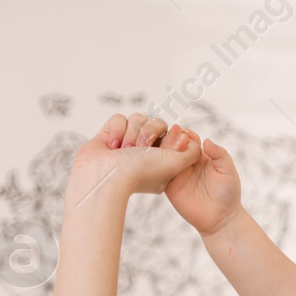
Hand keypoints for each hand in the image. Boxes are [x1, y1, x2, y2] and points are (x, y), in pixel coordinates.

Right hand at [66, 112, 200, 203]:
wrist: (104, 177)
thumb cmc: (140, 172)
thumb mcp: (175, 164)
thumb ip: (191, 152)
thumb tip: (189, 139)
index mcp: (164, 161)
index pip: (173, 134)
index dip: (169, 138)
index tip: (163, 148)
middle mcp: (147, 153)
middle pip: (156, 123)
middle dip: (148, 134)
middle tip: (140, 150)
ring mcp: (128, 144)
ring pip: (137, 118)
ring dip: (131, 134)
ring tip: (123, 151)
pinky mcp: (110, 137)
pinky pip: (118, 119)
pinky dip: (115, 131)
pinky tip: (112, 147)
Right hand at [161, 125, 243, 236]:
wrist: (221, 219)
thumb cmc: (228, 194)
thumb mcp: (228, 171)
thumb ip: (220, 154)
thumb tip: (206, 140)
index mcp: (200, 156)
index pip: (189, 139)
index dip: (185, 134)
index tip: (183, 132)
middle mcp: (186, 162)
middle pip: (173, 144)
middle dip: (170, 138)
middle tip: (171, 139)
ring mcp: (176, 173)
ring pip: (163, 155)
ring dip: (161, 148)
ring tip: (161, 146)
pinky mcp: (168, 185)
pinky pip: (158, 171)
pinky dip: (154, 164)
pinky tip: (153, 158)